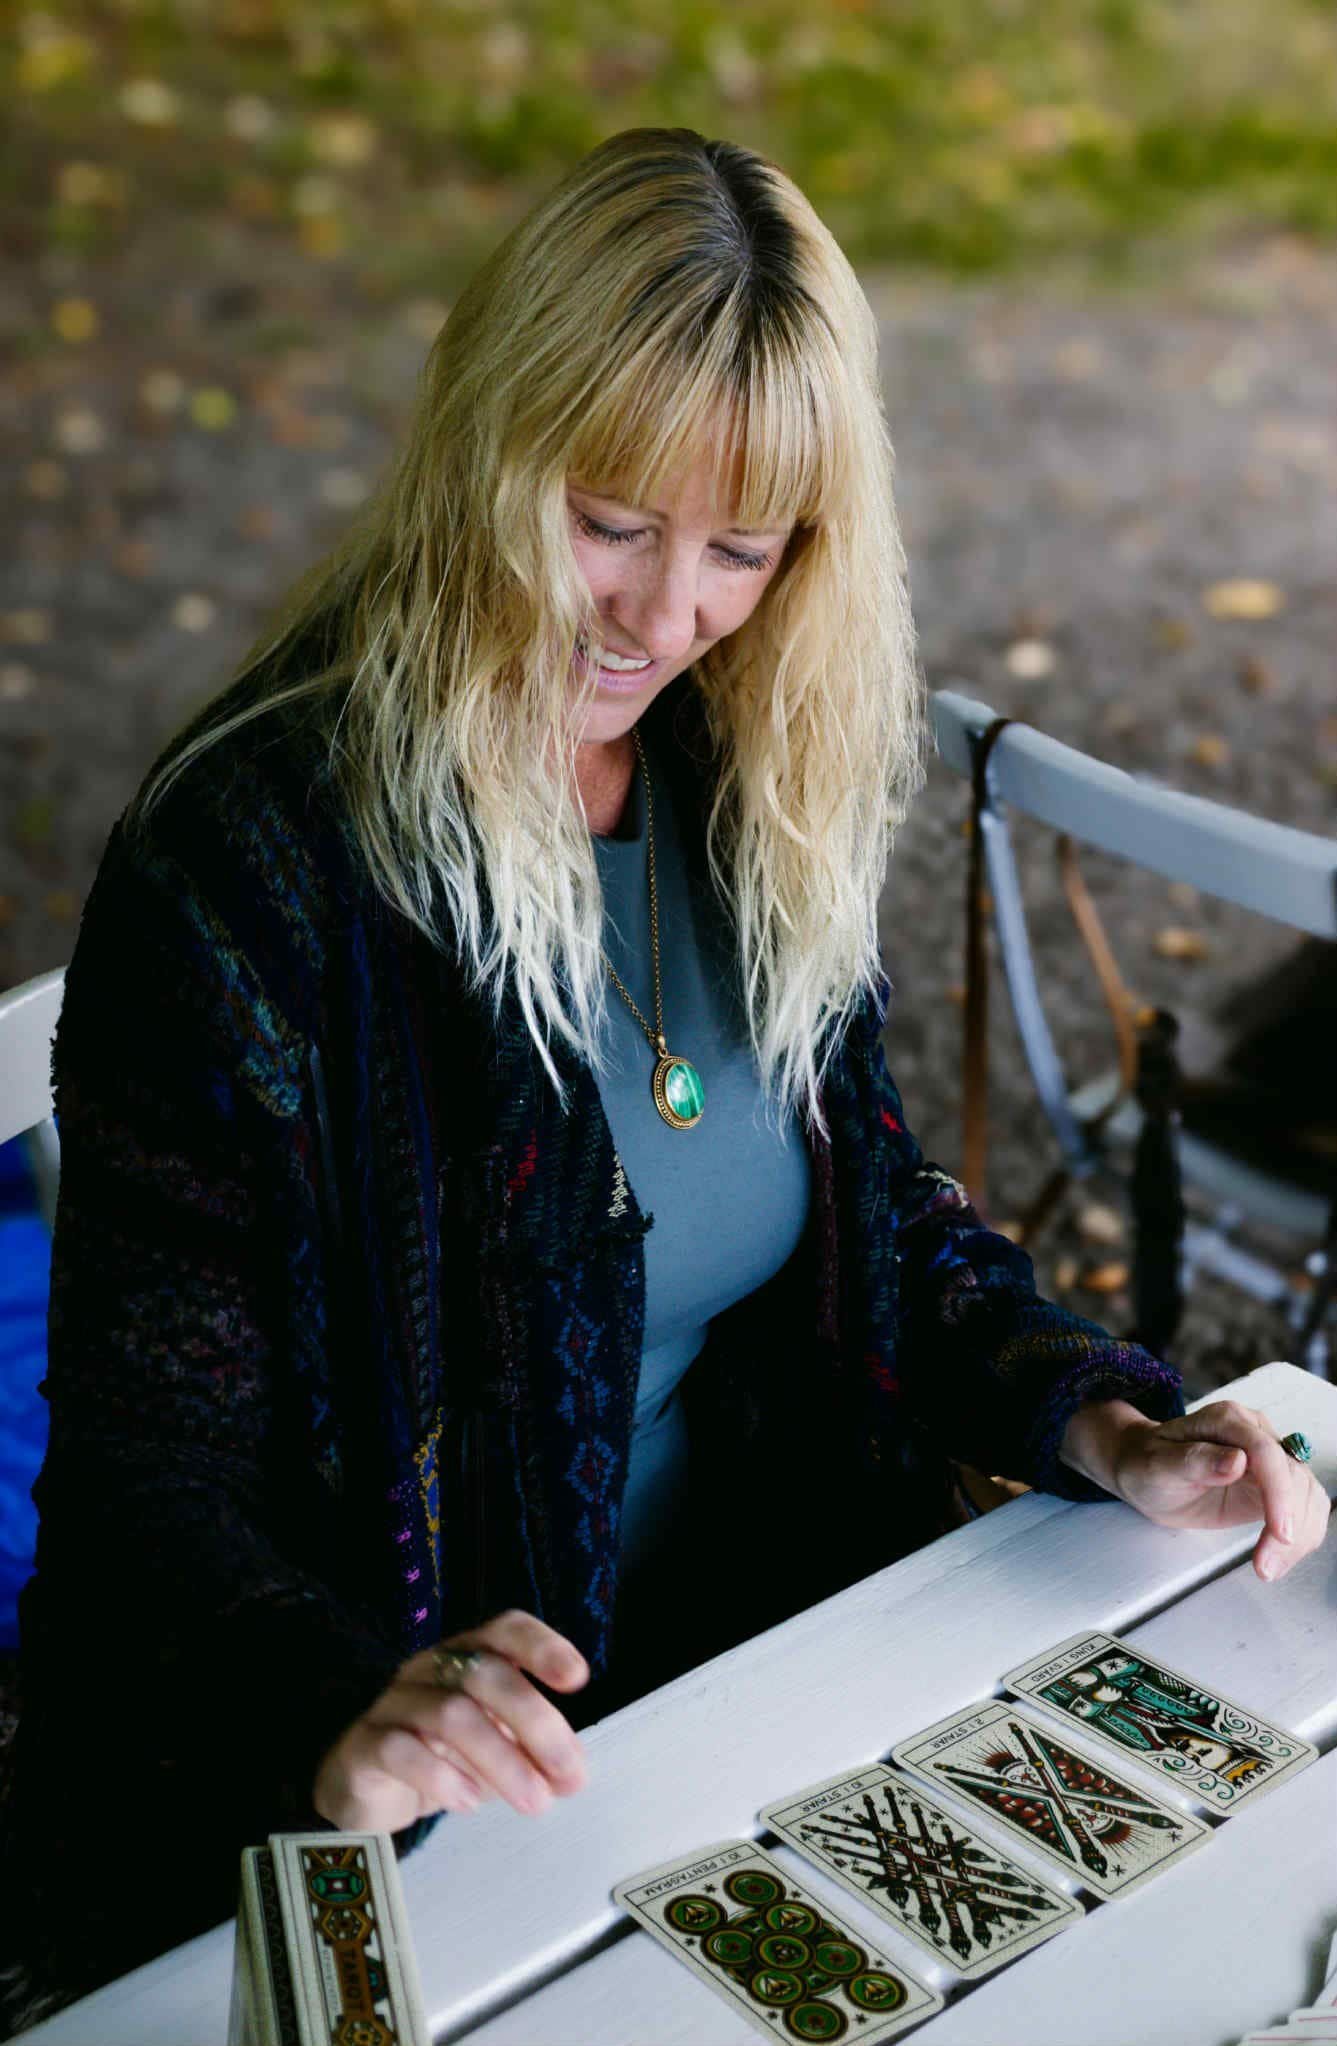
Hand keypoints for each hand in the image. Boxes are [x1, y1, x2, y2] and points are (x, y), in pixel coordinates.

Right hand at [313, 1610, 590, 1833]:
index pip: (504, 1630)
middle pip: (485, 1674)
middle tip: (569, 1776)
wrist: (363, 1788)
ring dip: (502, 1760)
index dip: (541, 1647)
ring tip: (534, 1802)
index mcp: (466, 1657)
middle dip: (536, 1723)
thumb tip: (573, 1776)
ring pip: (450, 1714)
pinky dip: (440, 1776)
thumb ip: (532, 1754)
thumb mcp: (493, 1749)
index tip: (577, 1679)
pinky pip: (400, 1749)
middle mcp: (429, 1668)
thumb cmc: (438, 1756)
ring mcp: (393, 1703)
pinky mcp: (364, 1745)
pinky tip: (467, 1803)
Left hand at [1107, 1400, 1329, 1581]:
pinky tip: (1278, 1557)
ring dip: (1299, 1536)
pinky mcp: (1274, 1484)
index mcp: (1227, 1420)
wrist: (1144, 1470)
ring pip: (1306, 1494)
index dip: (1279, 1493)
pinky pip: (1303, 1507)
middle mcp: (1254, 1434)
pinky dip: (1300, 1536)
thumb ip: (1195, 1460)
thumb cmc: (1146, 1463)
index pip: (1266, 1452)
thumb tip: (1237, 1460)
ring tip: (1268, 1567)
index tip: (1280, 1532)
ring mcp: (1268, 1459)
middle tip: (1266, 1565)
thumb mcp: (1158, 1464)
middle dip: (1290, 1524)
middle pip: (1294, 1477)